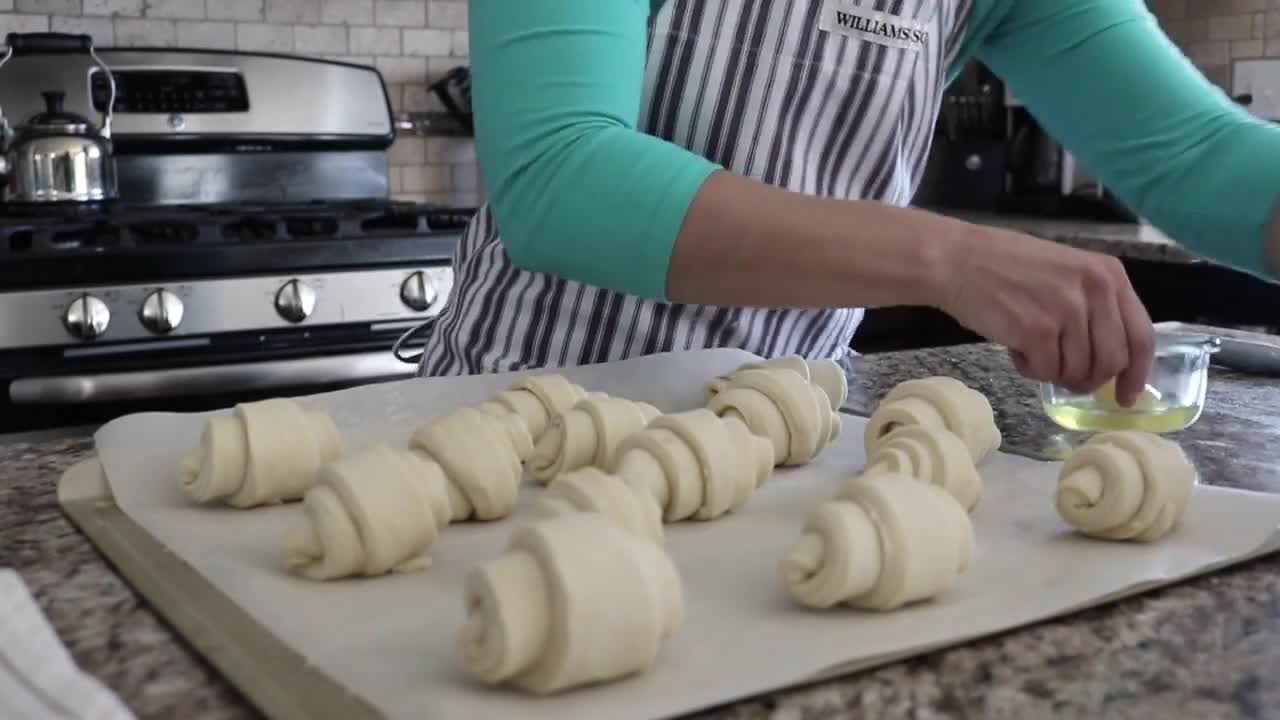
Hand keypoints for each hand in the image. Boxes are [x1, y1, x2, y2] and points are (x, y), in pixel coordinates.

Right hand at [936, 223, 1154, 404]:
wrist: (958, 260)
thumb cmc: (1006, 266)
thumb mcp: (1067, 274)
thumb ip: (1095, 307)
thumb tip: (1110, 360)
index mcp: (1109, 275)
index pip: (1141, 336)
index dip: (1137, 373)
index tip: (1128, 395)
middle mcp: (1095, 290)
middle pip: (1112, 361)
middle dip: (1090, 379)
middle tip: (1068, 379)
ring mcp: (1067, 310)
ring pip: (1078, 371)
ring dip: (1055, 373)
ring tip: (1033, 351)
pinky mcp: (1037, 331)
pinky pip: (1046, 372)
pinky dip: (1030, 370)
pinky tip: (1016, 349)